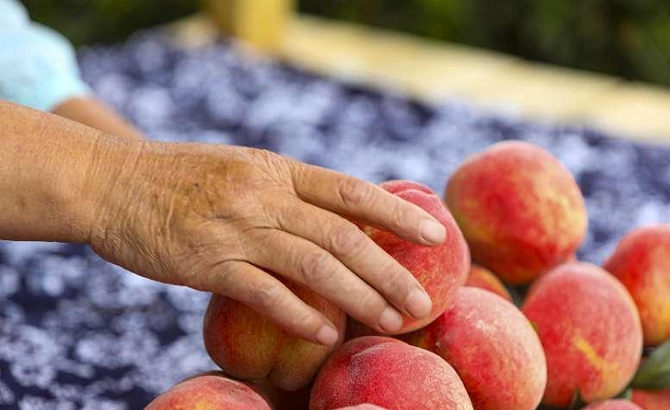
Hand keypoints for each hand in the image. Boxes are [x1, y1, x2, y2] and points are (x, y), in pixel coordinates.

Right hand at [87, 140, 444, 344]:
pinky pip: (264, 292)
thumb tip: (338, 218)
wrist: (111, 182)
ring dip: (358, 296)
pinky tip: (327, 333)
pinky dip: (299, 315)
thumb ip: (287, 189)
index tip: (436, 234)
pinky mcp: (206, 262)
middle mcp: (264, 196)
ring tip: (391, 321)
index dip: (397, 212)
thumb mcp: (242, 168)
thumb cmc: (182, 178)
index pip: (350, 190)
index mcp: (277, 169)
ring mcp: (236, 229)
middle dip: (389, 270)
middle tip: (422, 301)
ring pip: (314, 265)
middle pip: (343, 235)